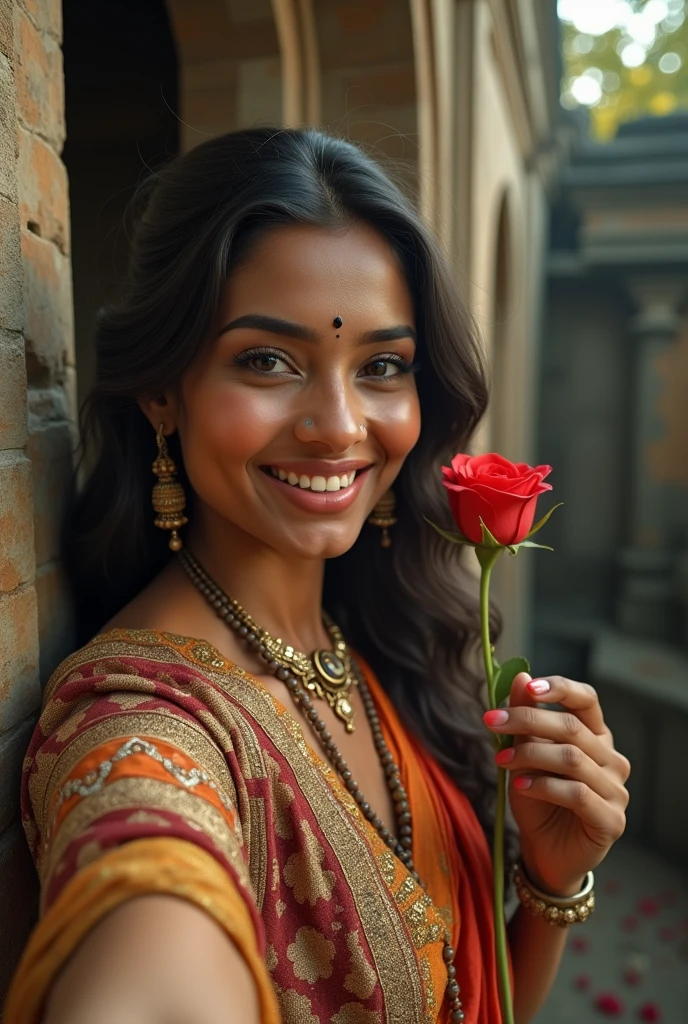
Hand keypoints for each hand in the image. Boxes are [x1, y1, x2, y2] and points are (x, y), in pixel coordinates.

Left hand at [483, 672, 629, 896]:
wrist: (545, 851)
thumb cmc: (537, 799)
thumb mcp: (524, 754)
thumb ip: (525, 718)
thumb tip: (520, 676)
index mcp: (595, 736)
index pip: (587, 700)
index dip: (560, 688)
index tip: (528, 687)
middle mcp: (611, 759)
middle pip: (572, 728)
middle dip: (528, 720)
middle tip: (492, 721)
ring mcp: (616, 790)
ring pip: (572, 759)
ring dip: (530, 755)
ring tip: (500, 760)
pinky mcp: (611, 820)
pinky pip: (577, 794)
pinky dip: (544, 786)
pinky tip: (520, 786)